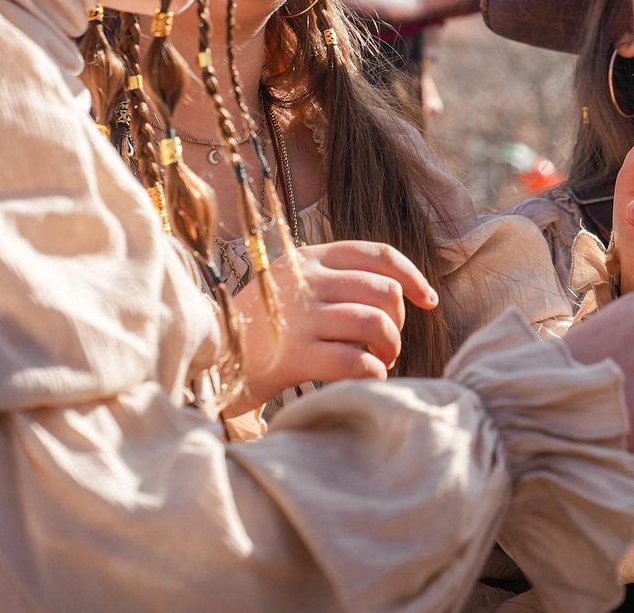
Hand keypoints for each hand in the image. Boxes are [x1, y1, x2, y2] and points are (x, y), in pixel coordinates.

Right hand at [223, 240, 439, 413]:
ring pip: (375, 324)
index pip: (377, 254)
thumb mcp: (291, 286)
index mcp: (308, 258)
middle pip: (383, 292)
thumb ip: (333, 282)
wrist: (206, 359)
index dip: (412, 276)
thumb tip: (395, 295)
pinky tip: (367, 379)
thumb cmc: (258, 328)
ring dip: (389, 349)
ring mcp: (298, 316)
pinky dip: (373, 374)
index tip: (427, 300)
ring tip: (380, 362)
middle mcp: (304, 280)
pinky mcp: (292, 355)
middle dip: (398, 322)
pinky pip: (356, 361)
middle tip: (387, 346)